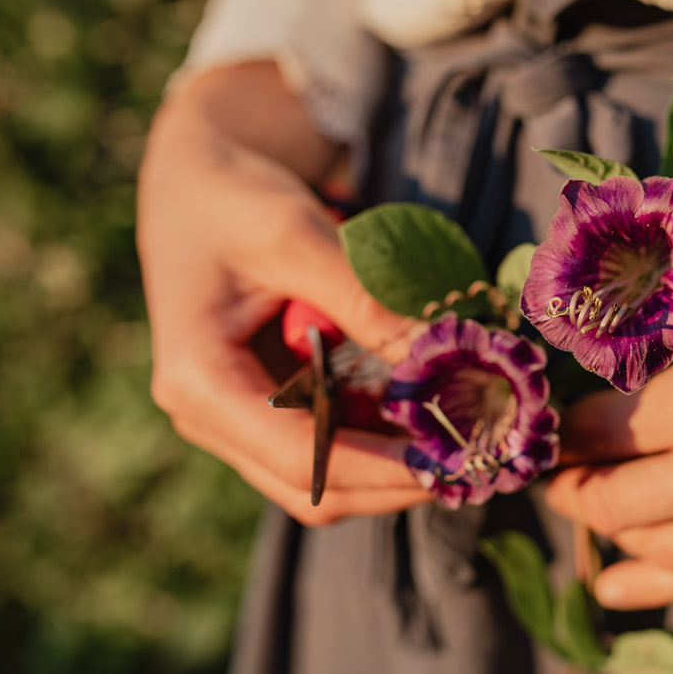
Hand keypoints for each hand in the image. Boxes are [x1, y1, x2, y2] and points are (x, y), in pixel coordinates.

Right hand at [138, 63, 431, 524]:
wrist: (196, 187)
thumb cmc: (235, 202)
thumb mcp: (297, 237)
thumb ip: (364, 300)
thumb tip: (438, 356)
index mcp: (200, 382)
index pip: (301, 457)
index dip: (382, 468)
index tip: (453, 459)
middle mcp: (210, 417)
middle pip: (315, 486)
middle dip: (395, 480)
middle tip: (475, 458)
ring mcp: (236, 419)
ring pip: (325, 477)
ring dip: (392, 468)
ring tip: (464, 441)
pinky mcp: (265, 408)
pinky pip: (329, 443)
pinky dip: (379, 440)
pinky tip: (430, 416)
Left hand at [545, 283, 672, 608]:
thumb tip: (608, 408)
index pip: (598, 430)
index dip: (562, 432)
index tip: (550, 427)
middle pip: (611, 499)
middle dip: (571, 488)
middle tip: (556, 474)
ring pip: (654, 547)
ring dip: (610, 531)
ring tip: (589, 513)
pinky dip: (650, 581)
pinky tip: (613, 583)